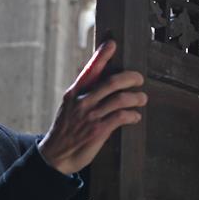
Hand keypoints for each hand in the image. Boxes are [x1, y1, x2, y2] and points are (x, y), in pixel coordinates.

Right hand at [38, 40, 146, 174]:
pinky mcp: (99, 130)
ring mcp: (91, 116)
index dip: (102, 55)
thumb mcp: (69, 107)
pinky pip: (121, 117)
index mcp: (74, 93)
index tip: (112, 44)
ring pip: (121, 99)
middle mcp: (83, 101)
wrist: (55, 155)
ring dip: (136, 98)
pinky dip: (132, 115)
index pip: (90, 70)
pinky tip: (135, 116)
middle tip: (139, 79)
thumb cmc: (65, 129)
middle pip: (112, 82)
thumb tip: (103, 82)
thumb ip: (84, 94)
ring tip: (142, 98)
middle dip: (131, 78)